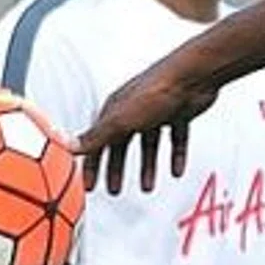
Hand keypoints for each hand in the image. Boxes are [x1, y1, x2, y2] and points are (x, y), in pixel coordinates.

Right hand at [75, 52, 217, 193]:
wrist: (194, 75)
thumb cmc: (157, 90)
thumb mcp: (122, 120)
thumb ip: (97, 136)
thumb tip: (69, 146)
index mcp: (116, 110)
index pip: (97, 141)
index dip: (93, 165)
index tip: (91, 185)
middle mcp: (134, 110)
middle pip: (121, 144)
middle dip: (117, 168)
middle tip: (115, 190)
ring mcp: (157, 111)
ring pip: (149, 144)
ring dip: (147, 167)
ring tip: (148, 188)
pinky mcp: (179, 113)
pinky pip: (176, 139)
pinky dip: (175, 156)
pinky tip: (177, 171)